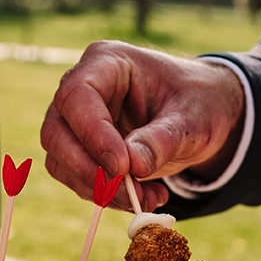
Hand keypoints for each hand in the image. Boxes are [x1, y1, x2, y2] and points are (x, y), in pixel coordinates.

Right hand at [41, 41, 245, 210]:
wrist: (203, 115)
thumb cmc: (199, 102)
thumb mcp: (192, 118)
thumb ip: (162, 138)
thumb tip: (132, 166)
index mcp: (107, 62)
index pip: (78, 96)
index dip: (93, 134)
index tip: (122, 167)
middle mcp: (83, 88)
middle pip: (57, 132)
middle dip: (90, 171)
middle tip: (129, 194)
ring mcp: (78, 122)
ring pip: (62, 162)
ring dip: (100, 191)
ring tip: (148, 199)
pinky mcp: (83, 151)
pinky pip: (79, 180)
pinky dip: (107, 197)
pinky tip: (145, 197)